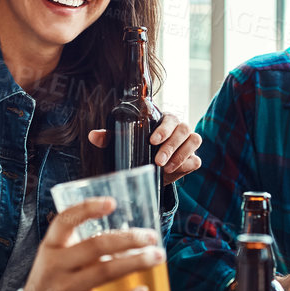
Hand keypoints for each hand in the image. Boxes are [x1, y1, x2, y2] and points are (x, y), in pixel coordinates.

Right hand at [23, 198, 163, 290]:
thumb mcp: (55, 259)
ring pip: (105, 271)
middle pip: (96, 245)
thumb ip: (81, 247)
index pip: (65, 221)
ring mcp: (65, 289)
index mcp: (50, 247)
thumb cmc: (51, 284)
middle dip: (129, 238)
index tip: (111, 203)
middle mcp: (56, 265)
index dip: (87, 209)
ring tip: (157, 256)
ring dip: (136, 262)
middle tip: (151, 236)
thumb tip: (127, 238)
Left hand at [87, 113, 202, 182]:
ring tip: (165, 168)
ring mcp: (189, 143)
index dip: (164, 129)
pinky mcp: (192, 159)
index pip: (170, 119)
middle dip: (171, 145)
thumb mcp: (124, 143)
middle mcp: (179, 129)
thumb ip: (110, 138)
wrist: (151, 168)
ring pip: (194, 140)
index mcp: (165, 121)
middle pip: (184, 129)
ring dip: (180, 154)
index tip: (152, 140)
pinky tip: (175, 171)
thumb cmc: (139, 148)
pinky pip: (196, 159)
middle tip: (157, 160)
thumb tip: (93, 135)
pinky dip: (187, 164)